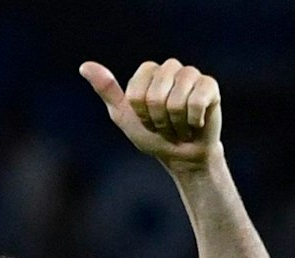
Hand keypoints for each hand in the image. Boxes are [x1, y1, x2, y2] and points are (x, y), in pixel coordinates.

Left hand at [80, 59, 223, 171]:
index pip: (137, 92)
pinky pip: (196, 101)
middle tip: (165, 125)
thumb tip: (84, 66)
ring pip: (176, 100)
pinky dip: (193, 121)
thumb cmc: (153, 136)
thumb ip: (107, 90)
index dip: (140, 114)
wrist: (182, 156)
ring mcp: (191, 74)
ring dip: (175, 123)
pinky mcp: (210, 85)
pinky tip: (195, 123)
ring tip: (179, 125)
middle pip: (155, 96)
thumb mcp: (124, 116)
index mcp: (148, 71)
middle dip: (158, 120)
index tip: (147, 120)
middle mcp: (170, 67)